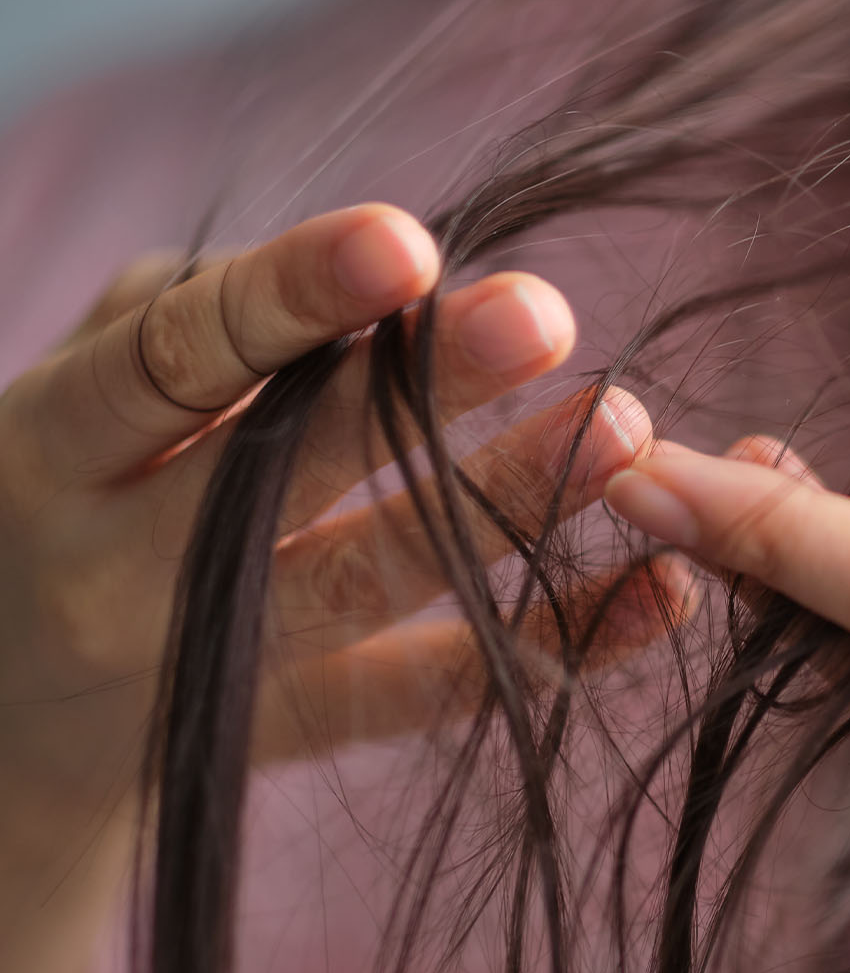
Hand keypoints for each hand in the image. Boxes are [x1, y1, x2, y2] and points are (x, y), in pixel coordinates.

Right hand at [0, 205, 686, 972]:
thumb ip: (190, 328)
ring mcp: (212, 662)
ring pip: (367, 587)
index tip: (406, 243)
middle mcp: (120, 570)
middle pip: (280, 477)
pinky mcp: (295, 729)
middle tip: (545, 314)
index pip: (171, 361)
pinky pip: (433, 692)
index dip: (286, 302)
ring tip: (626, 433)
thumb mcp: (79, 400)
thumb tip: (369, 279)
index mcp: (56, 452)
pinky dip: (555, 637)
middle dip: (417, 397)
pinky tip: (665, 591)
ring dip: (505, 505)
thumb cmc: (63, 495)